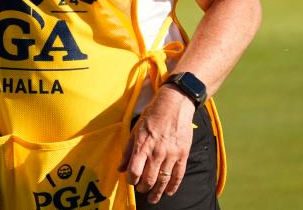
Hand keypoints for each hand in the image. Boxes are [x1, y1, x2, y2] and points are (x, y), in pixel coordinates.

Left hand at [118, 86, 194, 203]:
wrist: (174, 105)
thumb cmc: (153, 115)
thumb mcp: (135, 130)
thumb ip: (128, 150)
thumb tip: (120, 168)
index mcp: (142, 146)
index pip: (134, 171)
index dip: (131, 180)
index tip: (131, 182)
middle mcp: (157, 153)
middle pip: (149, 179)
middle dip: (143, 188)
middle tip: (141, 190)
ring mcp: (171, 155)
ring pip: (163, 181)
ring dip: (157, 192)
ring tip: (153, 198)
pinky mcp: (182, 155)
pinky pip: (178, 176)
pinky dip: (173, 187)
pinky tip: (169, 192)